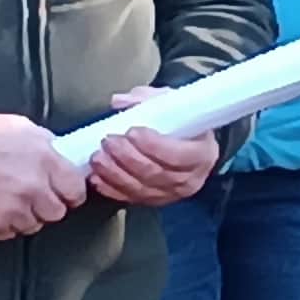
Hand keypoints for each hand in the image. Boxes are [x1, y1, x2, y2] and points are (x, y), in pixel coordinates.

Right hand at [0, 112, 90, 239]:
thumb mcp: (23, 128)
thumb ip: (48, 147)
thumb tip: (61, 160)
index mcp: (44, 162)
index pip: (76, 191)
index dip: (71, 191)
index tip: (65, 191)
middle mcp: (31, 189)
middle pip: (57, 213)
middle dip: (49, 204)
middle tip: (35, 194)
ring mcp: (10, 209)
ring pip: (32, 226)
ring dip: (25, 215)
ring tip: (10, 198)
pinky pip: (7, 233)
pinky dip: (3, 223)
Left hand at [85, 92, 221, 210]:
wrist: (190, 144)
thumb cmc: (184, 124)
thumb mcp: (174, 104)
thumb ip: (150, 99)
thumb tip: (122, 101)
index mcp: (201, 154)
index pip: (178, 155)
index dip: (153, 145)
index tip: (132, 131)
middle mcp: (189, 179)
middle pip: (155, 173)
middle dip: (127, 157)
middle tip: (109, 141)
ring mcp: (170, 194)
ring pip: (140, 188)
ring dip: (114, 173)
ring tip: (98, 158)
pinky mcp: (153, 200)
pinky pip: (130, 198)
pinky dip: (111, 188)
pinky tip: (98, 177)